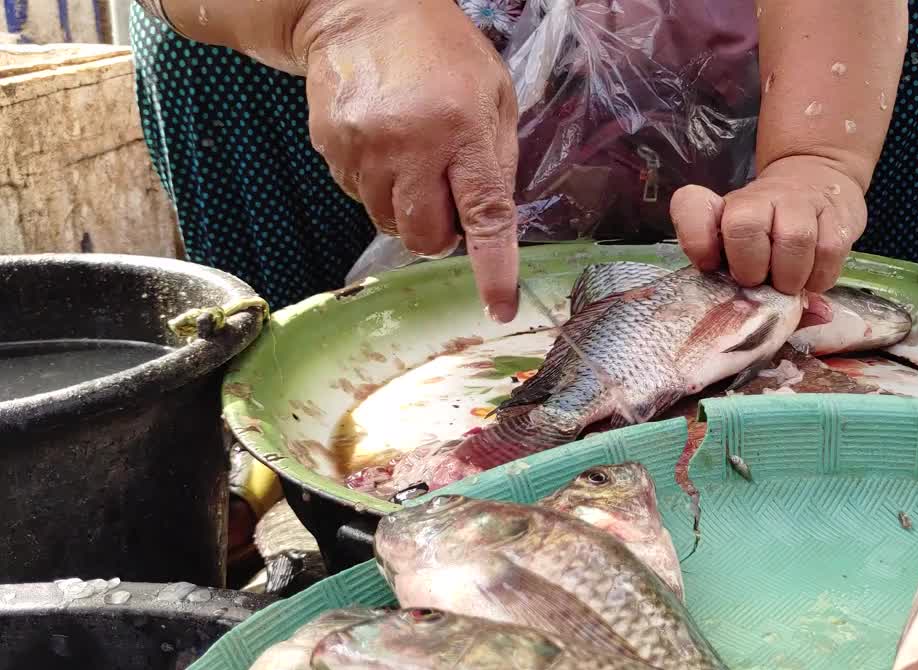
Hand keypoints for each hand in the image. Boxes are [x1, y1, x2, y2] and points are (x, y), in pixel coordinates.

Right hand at [298, 0, 520, 320]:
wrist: (363, 10)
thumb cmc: (442, 52)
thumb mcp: (495, 95)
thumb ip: (498, 161)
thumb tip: (493, 224)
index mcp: (463, 130)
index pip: (484, 216)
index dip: (494, 268)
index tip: (499, 306)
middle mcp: (411, 145)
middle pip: (426, 238)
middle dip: (441, 234)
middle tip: (448, 199)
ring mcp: (364, 150)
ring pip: (390, 224)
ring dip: (408, 210)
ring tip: (414, 162)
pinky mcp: (332, 150)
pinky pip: (361, 198)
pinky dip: (379, 188)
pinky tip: (386, 148)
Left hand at [670, 156, 865, 294]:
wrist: (815, 178)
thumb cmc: (769, 236)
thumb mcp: (747, 257)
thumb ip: (753, 293)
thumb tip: (787, 319)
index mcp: (722, 209)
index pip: (691, 205)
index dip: (696, 239)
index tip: (708, 265)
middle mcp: (756, 199)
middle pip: (744, 226)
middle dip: (752, 268)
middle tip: (760, 284)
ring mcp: (797, 202)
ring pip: (794, 239)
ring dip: (791, 277)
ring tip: (789, 286)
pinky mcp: (834, 212)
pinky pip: (828, 250)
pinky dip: (820, 277)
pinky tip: (813, 280)